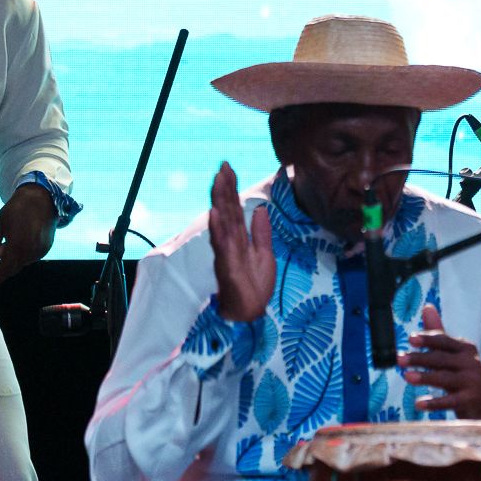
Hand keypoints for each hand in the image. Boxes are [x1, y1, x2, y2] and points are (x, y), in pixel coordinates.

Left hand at [0, 182, 58, 289]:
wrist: (40, 199)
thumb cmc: (15, 209)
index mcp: (16, 243)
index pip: (6, 268)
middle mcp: (30, 249)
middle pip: (15, 268)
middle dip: (6, 267)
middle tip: (1, 255)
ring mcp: (41, 249)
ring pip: (25, 263)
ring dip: (17, 260)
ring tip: (15, 242)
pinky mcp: (48, 247)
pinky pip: (34, 258)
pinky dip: (27, 255)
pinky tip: (26, 241)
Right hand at [209, 162, 274, 322]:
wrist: (251, 314)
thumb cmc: (255, 286)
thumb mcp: (265, 254)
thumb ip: (261, 233)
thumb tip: (260, 209)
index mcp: (239, 238)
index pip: (235, 208)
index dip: (232, 188)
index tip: (228, 168)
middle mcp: (230, 243)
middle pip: (227, 210)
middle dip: (224, 188)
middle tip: (223, 166)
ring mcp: (227, 254)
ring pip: (222, 223)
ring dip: (220, 202)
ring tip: (217, 181)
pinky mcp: (227, 266)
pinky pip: (222, 245)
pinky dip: (217, 228)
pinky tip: (215, 213)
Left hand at [400, 304, 480, 418]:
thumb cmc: (465, 376)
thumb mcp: (454, 354)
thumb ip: (439, 334)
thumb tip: (427, 307)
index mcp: (465, 349)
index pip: (444, 341)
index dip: (427, 339)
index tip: (410, 338)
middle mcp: (470, 362)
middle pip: (441, 359)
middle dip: (419, 358)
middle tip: (399, 359)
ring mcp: (472, 381)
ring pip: (445, 378)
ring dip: (425, 377)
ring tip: (406, 377)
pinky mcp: (470, 400)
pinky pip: (450, 401)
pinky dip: (434, 403)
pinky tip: (418, 403)